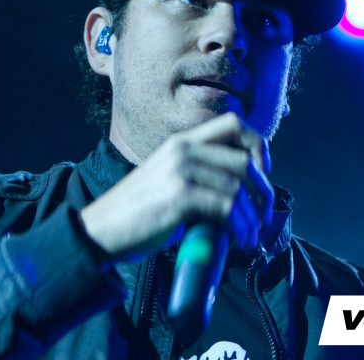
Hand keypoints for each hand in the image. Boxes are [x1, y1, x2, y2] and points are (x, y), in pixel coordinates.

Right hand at [80, 113, 273, 259]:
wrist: (100, 229)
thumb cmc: (137, 212)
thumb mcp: (168, 178)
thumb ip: (199, 174)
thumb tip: (242, 194)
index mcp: (181, 142)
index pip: (234, 124)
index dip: (257, 146)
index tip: (262, 173)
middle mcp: (182, 149)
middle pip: (244, 161)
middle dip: (263, 194)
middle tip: (263, 218)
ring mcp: (180, 170)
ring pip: (239, 188)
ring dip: (252, 218)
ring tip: (250, 237)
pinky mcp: (179, 195)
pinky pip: (227, 207)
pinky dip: (239, 227)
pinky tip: (238, 240)